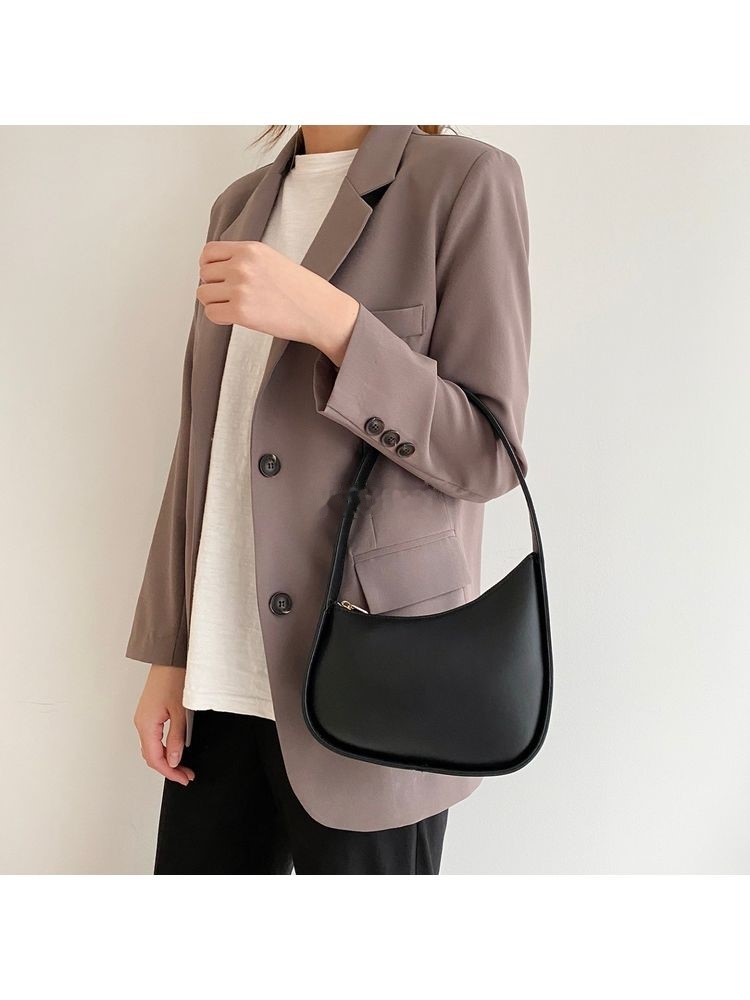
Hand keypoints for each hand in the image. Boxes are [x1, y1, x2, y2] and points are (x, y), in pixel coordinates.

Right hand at [133, 665, 194, 785]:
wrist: (170, 657)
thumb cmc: (175, 678)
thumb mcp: (181, 712)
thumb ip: (176, 738)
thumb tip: (173, 760)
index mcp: (146, 724)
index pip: (155, 758)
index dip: (170, 772)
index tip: (184, 778)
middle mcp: (141, 722)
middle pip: (151, 756)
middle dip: (168, 769)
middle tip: (186, 775)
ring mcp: (144, 717)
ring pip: (151, 747)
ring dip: (166, 759)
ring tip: (182, 766)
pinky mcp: (149, 712)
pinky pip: (152, 737)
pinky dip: (162, 748)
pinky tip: (174, 750)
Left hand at [196, 241, 358, 364]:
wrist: (320, 311)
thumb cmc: (301, 290)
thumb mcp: (271, 259)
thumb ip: (244, 259)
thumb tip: (217, 269)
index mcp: (250, 250)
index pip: (208, 252)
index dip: (208, 266)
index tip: (216, 276)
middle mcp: (242, 266)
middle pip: (204, 273)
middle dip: (213, 285)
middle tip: (229, 295)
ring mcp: (240, 289)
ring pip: (203, 294)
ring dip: (214, 302)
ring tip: (233, 307)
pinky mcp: (240, 312)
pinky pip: (211, 313)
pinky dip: (218, 317)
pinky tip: (234, 318)